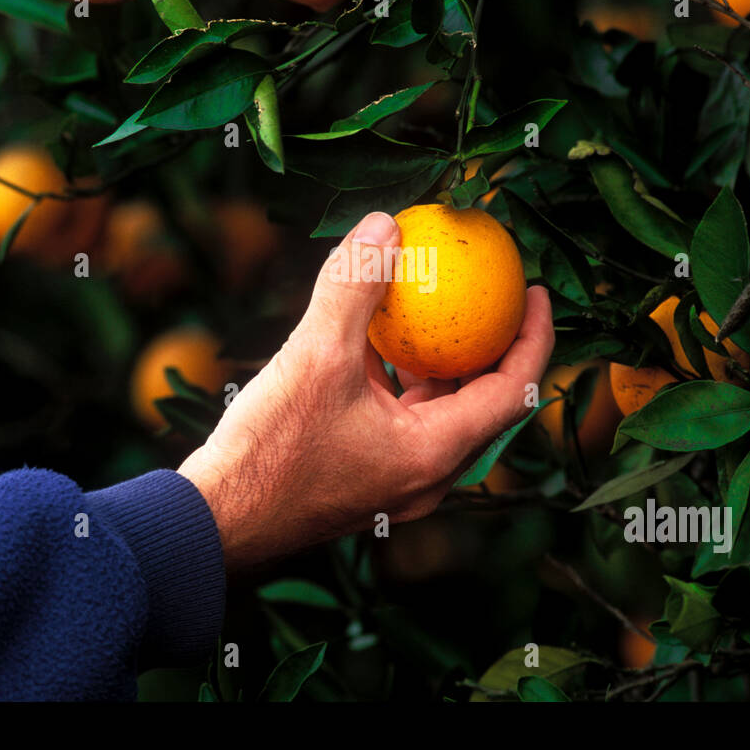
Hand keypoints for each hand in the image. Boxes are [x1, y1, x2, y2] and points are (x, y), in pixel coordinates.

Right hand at [177, 211, 554, 571]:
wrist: (213, 524)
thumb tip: (385, 226)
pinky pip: (399, 421)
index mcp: (433, 453)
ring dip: (437, 363)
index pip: (512, 390)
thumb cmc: (269, 450)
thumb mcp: (315, 356)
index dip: (534, 337)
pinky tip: (370, 340)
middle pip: (480, 403)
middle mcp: (425, 475)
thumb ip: (355, 287)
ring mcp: (394, 481)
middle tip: (491, 294)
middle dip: (489, 347)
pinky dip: (396, 380)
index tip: (537, 291)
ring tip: (432, 309)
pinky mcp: (363, 478)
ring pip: (435, 412)